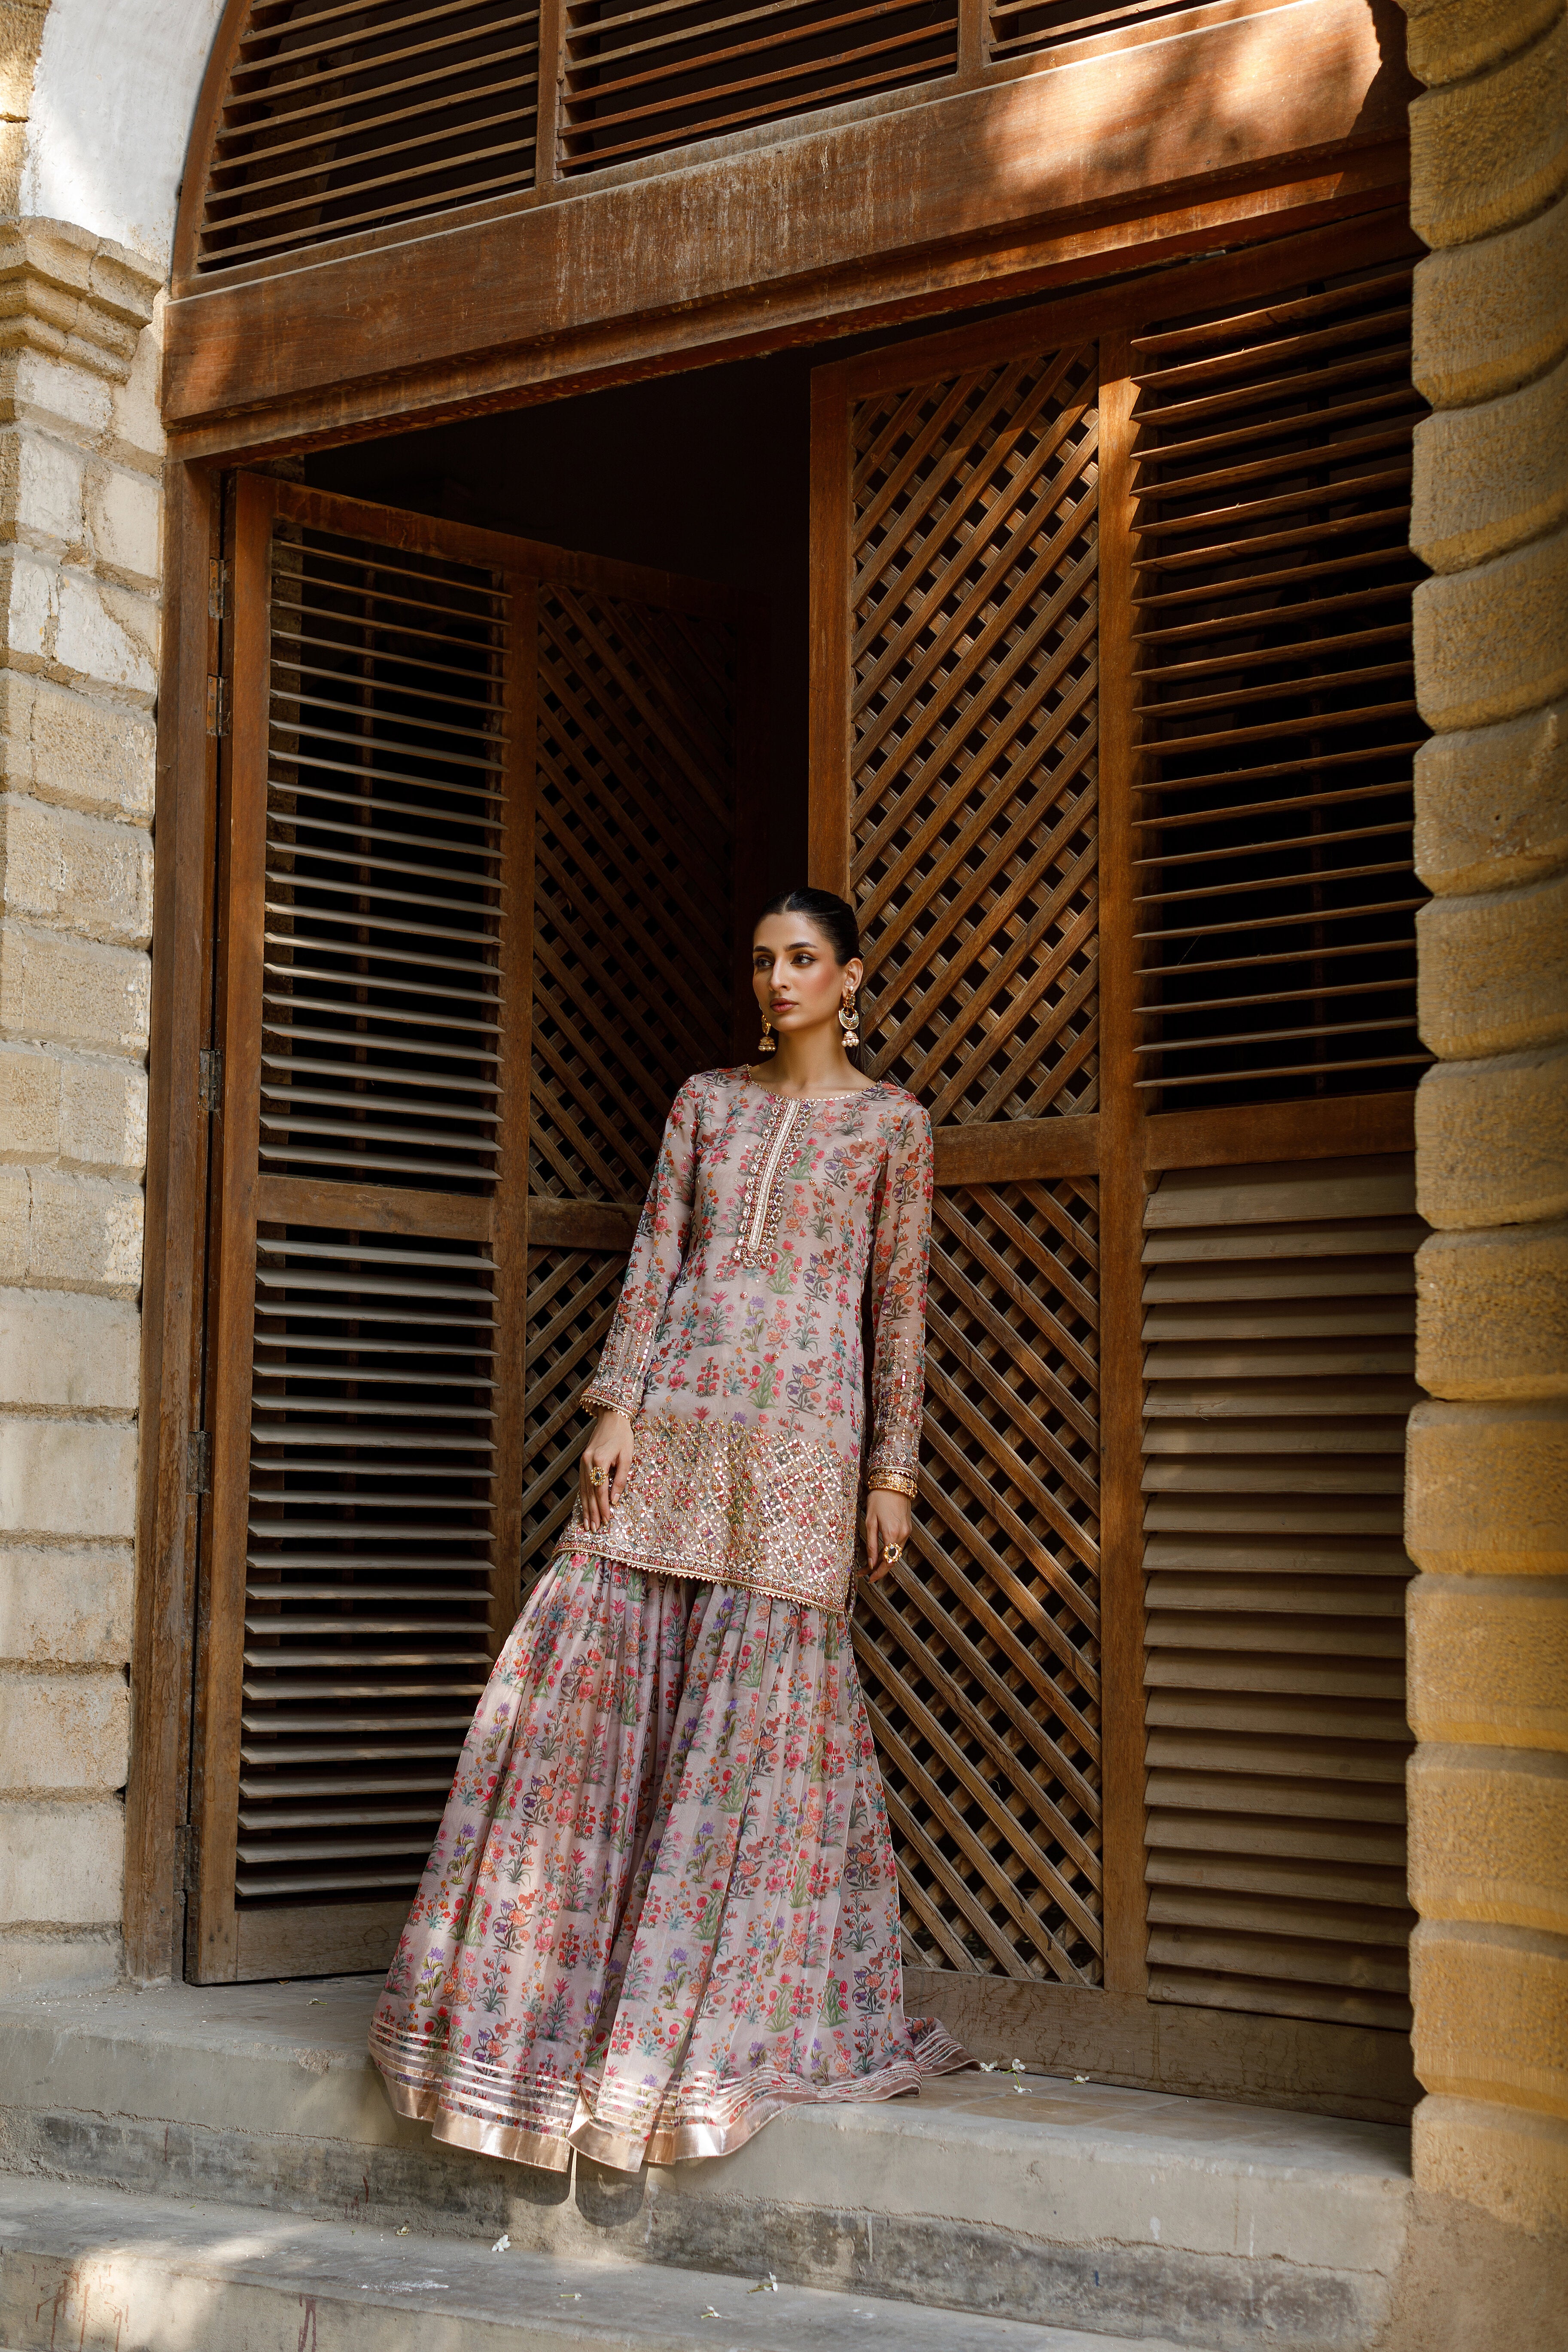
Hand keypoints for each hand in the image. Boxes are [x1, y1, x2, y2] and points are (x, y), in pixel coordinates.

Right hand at [580, 1411, 634, 1528]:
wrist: (611, 1418)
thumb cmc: (623, 1437)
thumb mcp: (627, 1457)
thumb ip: (620, 1479)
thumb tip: (614, 1500)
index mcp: (599, 1461)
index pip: (600, 1490)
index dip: (603, 1507)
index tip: (607, 1521)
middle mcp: (587, 1462)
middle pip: (589, 1493)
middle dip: (592, 1512)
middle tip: (594, 1529)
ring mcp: (582, 1462)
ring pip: (583, 1490)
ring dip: (585, 1508)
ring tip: (587, 1524)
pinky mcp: (582, 1462)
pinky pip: (581, 1483)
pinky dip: (583, 1497)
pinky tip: (584, 1507)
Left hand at [865, 1488, 911, 1580]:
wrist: (893, 1482)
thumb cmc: (879, 1499)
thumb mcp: (870, 1522)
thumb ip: (872, 1544)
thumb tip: (871, 1563)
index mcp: (892, 1534)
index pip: (887, 1562)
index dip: (878, 1573)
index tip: (868, 1579)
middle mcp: (903, 1535)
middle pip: (892, 1560)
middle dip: (879, 1569)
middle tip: (865, 1574)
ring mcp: (907, 1532)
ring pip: (896, 1554)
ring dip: (884, 1561)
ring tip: (869, 1565)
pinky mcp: (907, 1528)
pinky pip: (898, 1545)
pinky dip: (889, 1552)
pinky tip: (880, 1553)